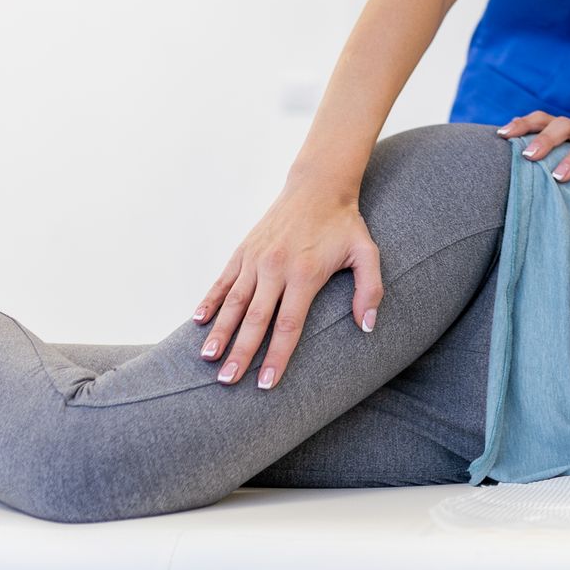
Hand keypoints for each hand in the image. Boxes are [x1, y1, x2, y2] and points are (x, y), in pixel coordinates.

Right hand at [190, 184, 382, 390]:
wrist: (318, 186)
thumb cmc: (344, 224)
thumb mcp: (367, 252)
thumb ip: (370, 289)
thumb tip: (367, 326)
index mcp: (306, 274)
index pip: (288, 324)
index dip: (276, 355)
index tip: (265, 383)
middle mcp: (276, 268)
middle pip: (256, 319)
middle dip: (241, 353)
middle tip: (227, 382)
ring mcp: (256, 259)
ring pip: (234, 302)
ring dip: (220, 332)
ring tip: (208, 358)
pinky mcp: (244, 250)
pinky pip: (224, 279)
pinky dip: (210, 300)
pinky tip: (198, 321)